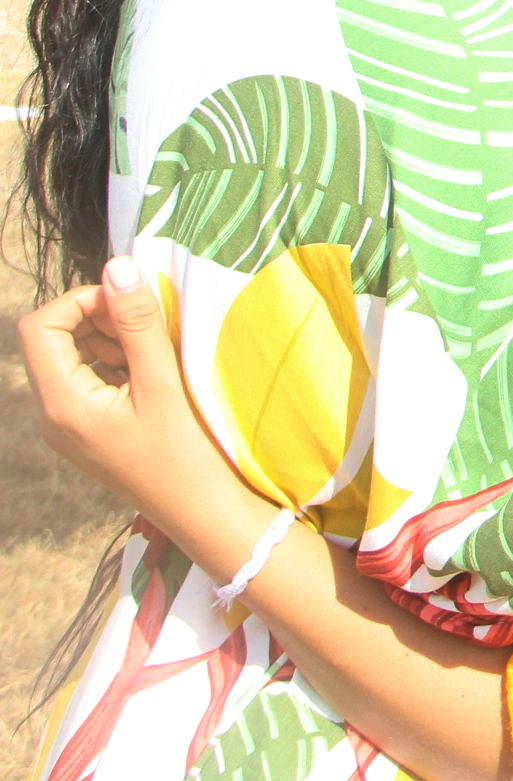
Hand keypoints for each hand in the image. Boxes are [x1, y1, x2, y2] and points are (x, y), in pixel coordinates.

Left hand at [17, 257, 254, 529]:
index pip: (40, 327)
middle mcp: (54, 416)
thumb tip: (116, 266)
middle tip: (148, 322)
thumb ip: (137, 324)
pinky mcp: (89, 431)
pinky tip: (153, 370)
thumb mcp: (163, 384)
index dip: (80, 301)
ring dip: (109, 337)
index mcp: (63, 405)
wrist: (203, 515)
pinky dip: (116, 361)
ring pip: (71, 356)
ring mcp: (69, 426)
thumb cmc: (187, 454)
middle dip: (96, 317)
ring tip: (155, 347)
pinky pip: (87, 379)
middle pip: (52, 339)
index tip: (130, 302)